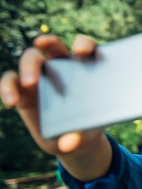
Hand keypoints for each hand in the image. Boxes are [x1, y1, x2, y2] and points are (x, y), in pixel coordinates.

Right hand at [1, 34, 111, 179]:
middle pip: (54, 46)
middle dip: (49, 44)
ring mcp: (41, 76)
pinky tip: (11, 102)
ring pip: (30, 58)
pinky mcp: (22, 89)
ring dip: (28, 67)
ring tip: (30, 84)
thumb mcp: (86, 136)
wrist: (72, 141)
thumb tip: (69, 144)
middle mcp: (62, 67)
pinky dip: (7, 87)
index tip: (82, 50)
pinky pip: (10, 80)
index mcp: (85, 70)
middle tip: (46, 47)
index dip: (84, 44)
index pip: (86, 48)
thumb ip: (79, 138)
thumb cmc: (86, 130)